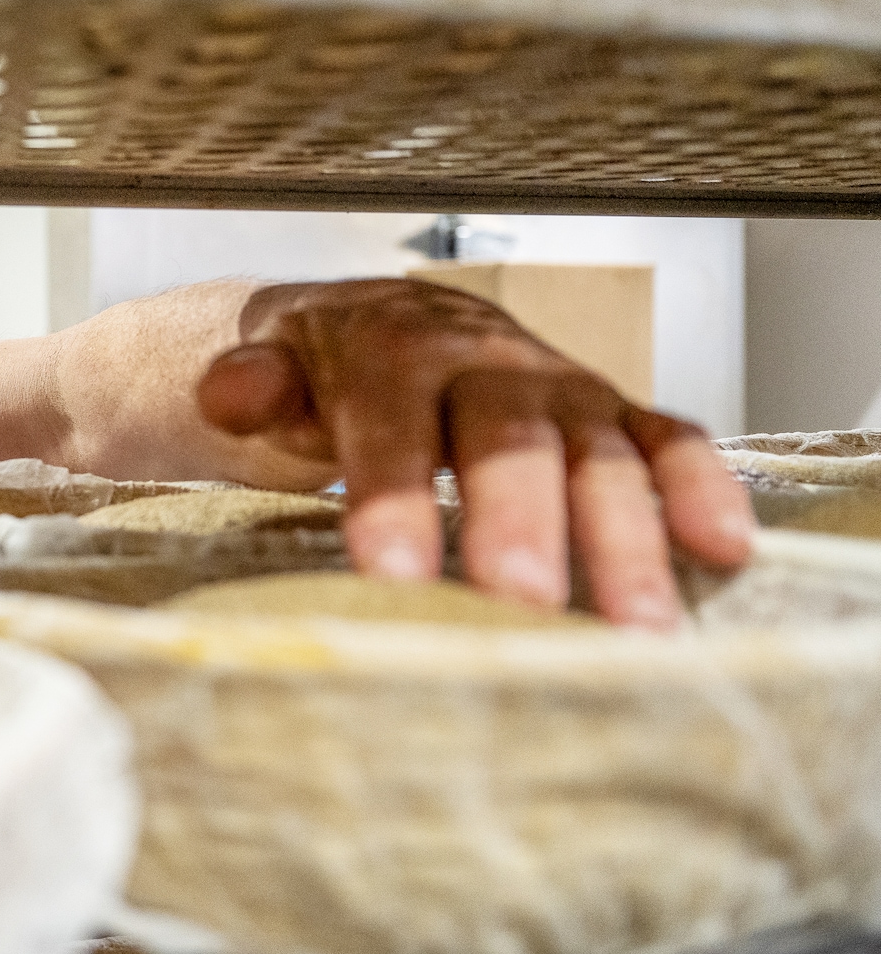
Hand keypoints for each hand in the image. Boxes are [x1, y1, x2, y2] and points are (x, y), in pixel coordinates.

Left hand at [195, 279, 752, 626]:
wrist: (369, 325)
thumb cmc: (316, 374)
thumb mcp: (266, 372)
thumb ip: (250, 388)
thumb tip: (228, 392)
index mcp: (391, 350)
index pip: (390, 422)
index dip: (393, 495)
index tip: (392, 577)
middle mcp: (486, 359)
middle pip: (508, 435)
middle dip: (519, 519)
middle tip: (521, 603)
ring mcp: (557, 385)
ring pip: (598, 450)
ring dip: (624, 534)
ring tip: (636, 628)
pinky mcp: (609, 413)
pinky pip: (666, 440)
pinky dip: (699, 489)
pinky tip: (725, 554)